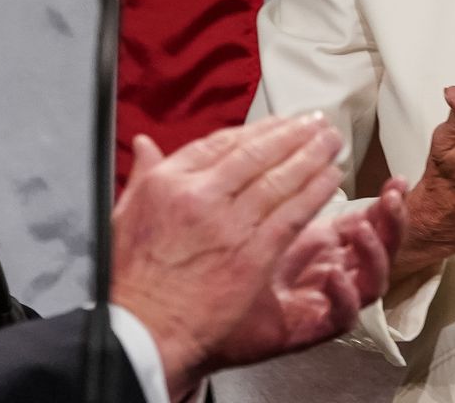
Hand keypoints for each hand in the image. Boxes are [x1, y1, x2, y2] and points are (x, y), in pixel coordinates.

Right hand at [110, 115, 345, 396]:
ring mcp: (229, 226)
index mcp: (167, 182)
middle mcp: (200, 196)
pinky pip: (292, 215)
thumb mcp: (124, 216)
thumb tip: (145, 145)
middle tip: (317, 122)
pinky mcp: (252, 256)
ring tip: (331, 142)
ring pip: (279, 180)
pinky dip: (315, 194)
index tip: (280, 123)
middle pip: (256, 154)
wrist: (143, 332)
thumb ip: (142, 175)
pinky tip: (331, 180)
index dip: (258, 130)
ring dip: (312, 157)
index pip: (220, 143)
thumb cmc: (131, 280)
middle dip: (293, 134)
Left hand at [208, 177, 407, 368]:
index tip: (396, 180)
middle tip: (392, 197)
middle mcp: (333, 268)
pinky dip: (344, 295)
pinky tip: (334, 276)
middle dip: (392, 221)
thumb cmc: (224, 263)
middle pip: (382, 249)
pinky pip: (342, 316)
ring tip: (361, 229)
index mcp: (326, 243)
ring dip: (374, 253)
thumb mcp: (256, 213)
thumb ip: (281, 185)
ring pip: (372, 282)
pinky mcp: (312, 327)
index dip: (386, 203)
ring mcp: (325, 300)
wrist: (196, 315)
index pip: (369, 221)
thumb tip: (293, 143)